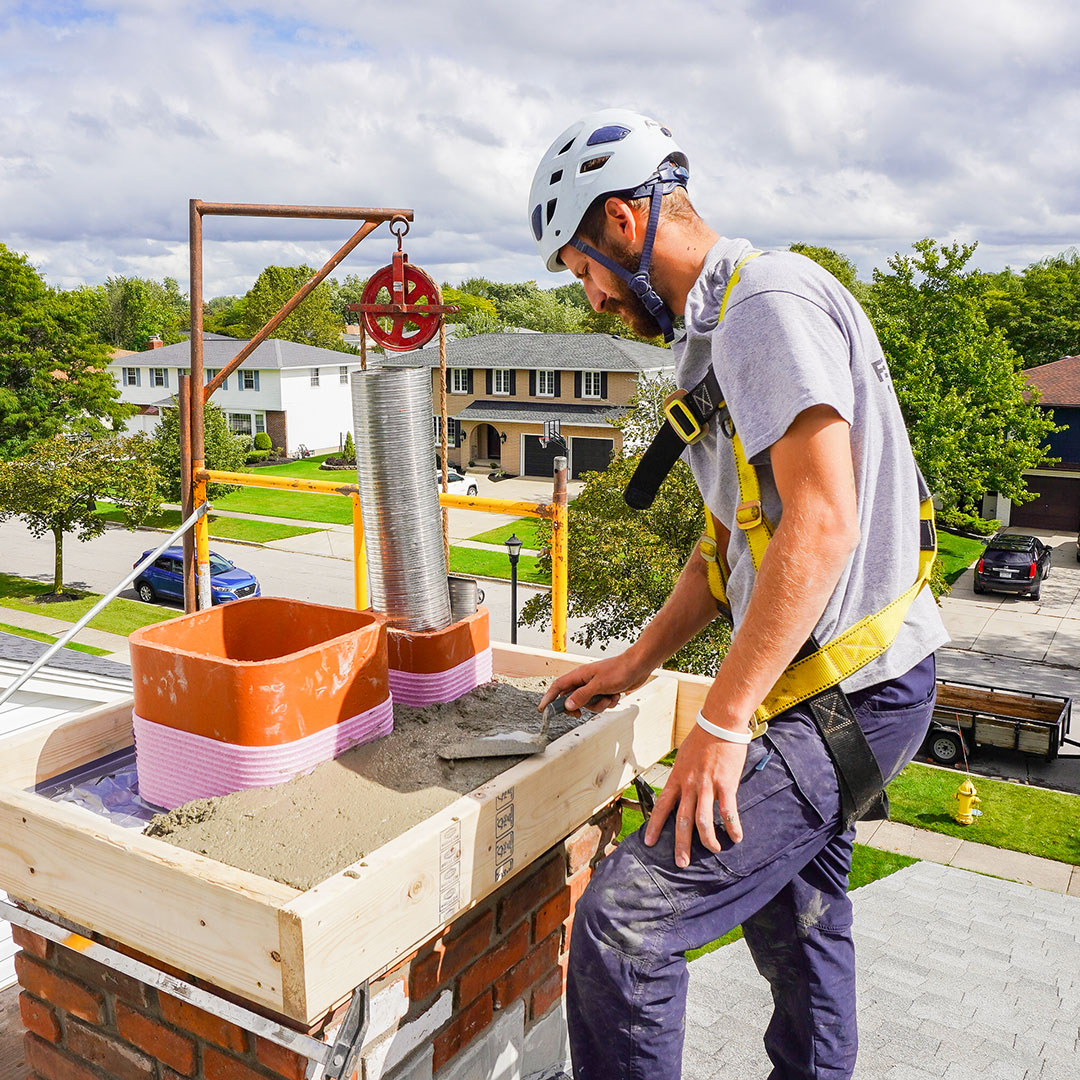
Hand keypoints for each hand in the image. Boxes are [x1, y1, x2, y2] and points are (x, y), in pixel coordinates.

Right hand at [538, 650, 651, 714]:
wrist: (639, 666)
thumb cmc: (619, 670)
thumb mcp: (599, 685)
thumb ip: (582, 696)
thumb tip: (567, 705)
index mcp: (579, 675)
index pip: (558, 686)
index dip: (549, 697)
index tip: (543, 709)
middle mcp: (585, 680)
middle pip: (572, 698)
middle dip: (580, 707)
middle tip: (580, 714)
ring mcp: (595, 686)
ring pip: (589, 703)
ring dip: (599, 705)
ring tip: (609, 697)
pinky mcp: (605, 690)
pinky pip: (601, 703)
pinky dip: (608, 702)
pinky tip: (616, 695)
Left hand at [644, 724, 746, 866]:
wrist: (719, 723)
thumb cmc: (702, 738)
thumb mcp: (684, 757)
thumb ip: (683, 776)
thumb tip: (682, 789)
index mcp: (677, 778)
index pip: (662, 806)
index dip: (655, 826)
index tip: (649, 842)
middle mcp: (689, 785)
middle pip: (682, 820)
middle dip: (681, 844)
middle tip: (681, 863)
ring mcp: (707, 786)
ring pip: (703, 821)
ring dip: (707, 840)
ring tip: (712, 850)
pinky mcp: (726, 785)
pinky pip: (728, 812)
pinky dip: (732, 827)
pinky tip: (736, 838)